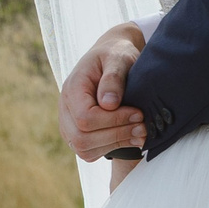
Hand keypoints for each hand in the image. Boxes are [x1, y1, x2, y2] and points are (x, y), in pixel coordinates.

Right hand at [60, 23, 146, 160]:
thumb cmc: (116, 55)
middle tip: (143, 127)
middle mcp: (65, 108)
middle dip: (117, 135)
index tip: (138, 113)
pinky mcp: (78, 132)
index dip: (113, 120)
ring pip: (84, 149)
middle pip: (82, 138)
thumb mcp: (119, 58)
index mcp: (72, 89)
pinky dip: (111, 148)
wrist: (111, 56)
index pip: (85, 118)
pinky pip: (89, 152)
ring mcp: (69, 123)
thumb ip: (114, 78)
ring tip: (141, 133)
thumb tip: (109, 103)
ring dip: (116, 144)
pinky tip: (131, 138)